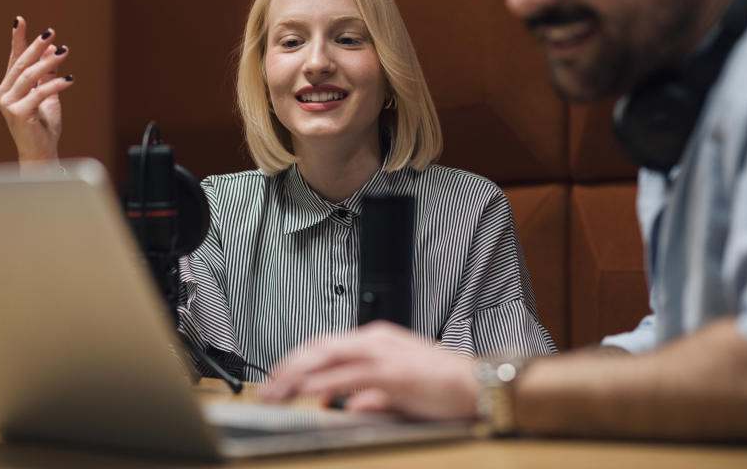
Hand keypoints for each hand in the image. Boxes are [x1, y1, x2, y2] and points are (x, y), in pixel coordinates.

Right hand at [0, 16, 73, 164]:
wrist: (41, 153)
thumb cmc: (44, 127)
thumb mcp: (48, 96)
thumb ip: (48, 75)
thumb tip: (52, 50)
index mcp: (8, 88)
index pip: (14, 59)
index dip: (18, 39)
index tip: (21, 20)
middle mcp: (3, 93)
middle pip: (21, 64)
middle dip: (36, 46)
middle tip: (51, 33)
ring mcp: (8, 104)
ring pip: (29, 76)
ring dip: (48, 62)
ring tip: (64, 52)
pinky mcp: (18, 113)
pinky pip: (39, 93)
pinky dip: (55, 84)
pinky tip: (70, 79)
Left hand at [263, 321, 477, 420]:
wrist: (480, 383)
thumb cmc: (446, 386)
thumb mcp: (401, 390)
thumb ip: (373, 396)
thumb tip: (350, 407)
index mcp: (377, 339)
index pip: (326, 346)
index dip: (298, 362)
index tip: (279, 380)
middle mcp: (375, 340)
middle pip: (318, 348)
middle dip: (287, 369)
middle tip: (267, 391)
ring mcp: (382, 354)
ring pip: (325, 359)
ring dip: (296, 377)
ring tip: (276, 394)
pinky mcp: (391, 373)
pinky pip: (346, 377)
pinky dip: (321, 385)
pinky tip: (305, 395)